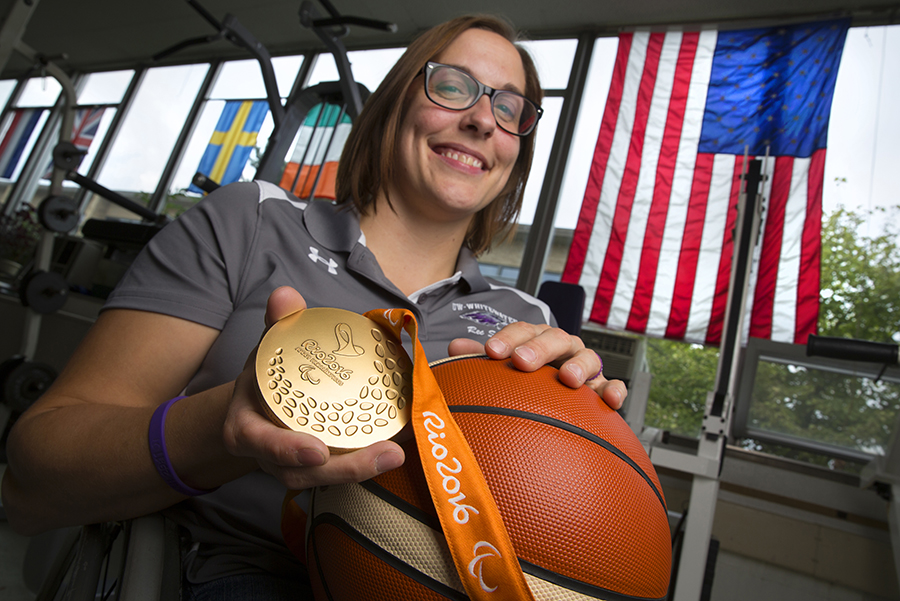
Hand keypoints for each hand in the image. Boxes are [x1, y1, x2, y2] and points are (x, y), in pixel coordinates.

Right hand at [222, 287, 404, 489]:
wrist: (257, 404)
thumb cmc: (267, 374)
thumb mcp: (268, 347)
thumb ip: (279, 323)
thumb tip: (285, 296)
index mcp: (246, 429)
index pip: (260, 443)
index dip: (286, 451)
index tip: (316, 452)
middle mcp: (268, 456)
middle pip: (302, 473)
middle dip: (344, 468)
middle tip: (385, 453)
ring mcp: (293, 468)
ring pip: (325, 479)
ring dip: (364, 469)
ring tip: (398, 452)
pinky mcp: (319, 469)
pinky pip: (342, 471)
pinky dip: (372, 461)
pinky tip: (402, 446)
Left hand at [448, 322, 626, 409]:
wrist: (556, 403)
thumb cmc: (527, 382)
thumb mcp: (503, 370)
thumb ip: (480, 360)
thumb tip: (454, 348)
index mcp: (537, 340)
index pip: (523, 331)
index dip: (508, 337)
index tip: (491, 351)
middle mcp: (563, 349)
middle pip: (556, 338)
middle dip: (539, 348)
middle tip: (522, 361)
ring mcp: (586, 368)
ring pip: (589, 358)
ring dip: (579, 366)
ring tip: (567, 379)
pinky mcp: (603, 390)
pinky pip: (613, 387)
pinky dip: (614, 390)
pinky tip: (609, 400)